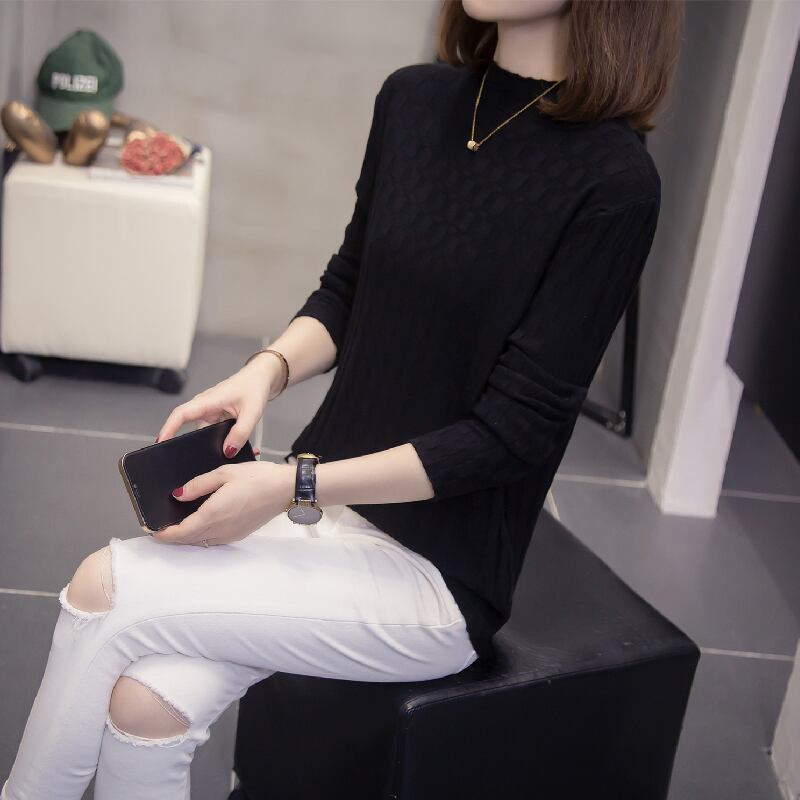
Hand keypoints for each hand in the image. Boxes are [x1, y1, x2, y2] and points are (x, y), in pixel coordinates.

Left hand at [153, 460, 294, 545]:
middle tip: (159, 529)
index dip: (164, 534)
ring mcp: (231, 534)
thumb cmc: (259, 477)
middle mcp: (221, 529)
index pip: (181, 532)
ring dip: (187, 538)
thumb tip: (177, 495)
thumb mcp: (224, 472)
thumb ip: (198, 484)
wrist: (286, 489)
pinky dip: (201, 536)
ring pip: (201, 542)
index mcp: (214, 513)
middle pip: (189, 540)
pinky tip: (200, 526)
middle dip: (172, 537)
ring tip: (176, 528)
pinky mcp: (239, 534)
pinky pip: (214, 540)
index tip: (152, 531)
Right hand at [155, 353, 284, 456]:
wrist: (260, 378)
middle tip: (194, 462)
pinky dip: (220, 440)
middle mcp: (204, 406)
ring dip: (211, 444)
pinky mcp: (216, 417)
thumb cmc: (254, 388)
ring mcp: (209, 412)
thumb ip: (240, 433)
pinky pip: (213, 432)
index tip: (161, 442)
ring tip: (223, 454)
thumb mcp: (251, 413)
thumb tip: (227, 452)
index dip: (168, 428)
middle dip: (190, 445)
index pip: (181, 414)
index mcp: (208, 400)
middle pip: (189, 428)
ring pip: (203, 433)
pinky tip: (230, 447)